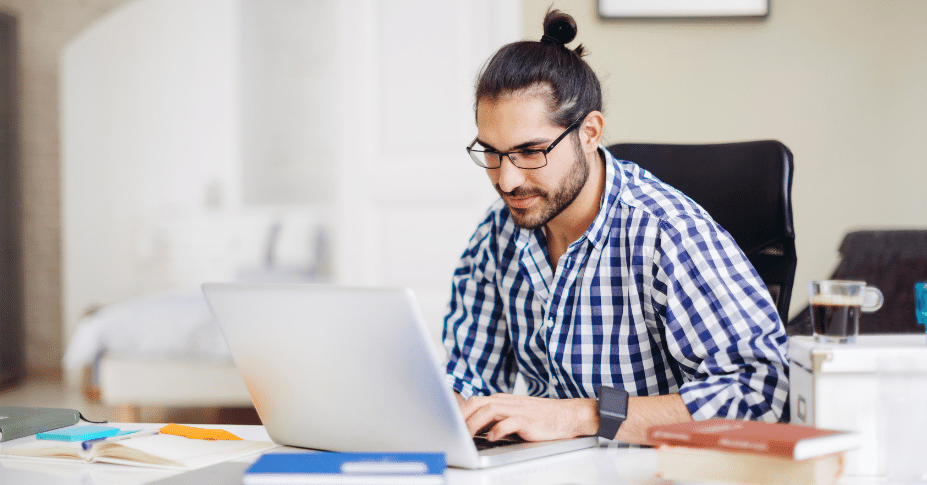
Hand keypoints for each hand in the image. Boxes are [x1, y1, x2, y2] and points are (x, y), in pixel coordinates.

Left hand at [457, 393, 596, 441]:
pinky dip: (498, 429)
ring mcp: (517, 409)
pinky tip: (491, 437)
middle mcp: (506, 402)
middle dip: (463, 417)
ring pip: (489, 410)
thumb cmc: (539, 418)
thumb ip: (494, 419)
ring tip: (466, 436)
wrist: (566, 416)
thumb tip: (472, 430)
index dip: (459, 412)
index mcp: (501, 400)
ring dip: (475, 424)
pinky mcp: (527, 420)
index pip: (474, 402)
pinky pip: (509, 422)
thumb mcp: (513, 415)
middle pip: (477, 403)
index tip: (448, 425)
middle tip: (453, 431)